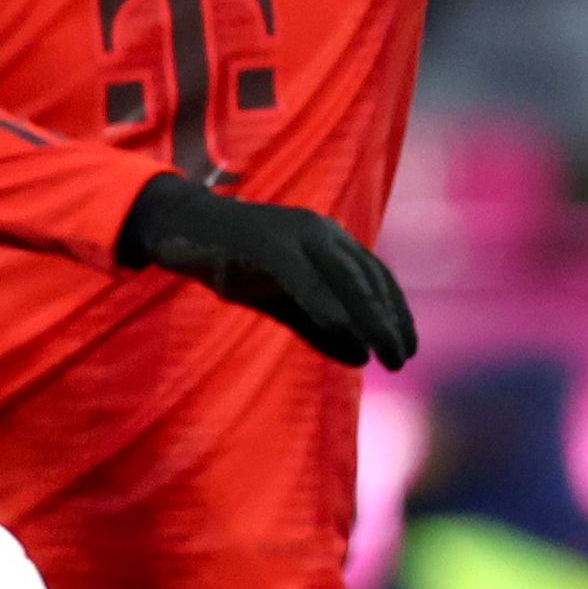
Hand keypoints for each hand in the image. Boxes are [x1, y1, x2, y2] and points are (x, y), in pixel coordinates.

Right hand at [115, 176, 420, 369]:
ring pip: (343, 277)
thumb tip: (361, 359)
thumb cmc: (231, 263)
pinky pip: (303, 275)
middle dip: (388, 320)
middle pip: (367, 279)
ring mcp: (295, 233)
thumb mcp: (280, 299)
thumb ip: (319, 326)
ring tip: (379, 350)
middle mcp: (322, 232)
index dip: (396, 313)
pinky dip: (323, 302)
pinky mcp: (267, 241)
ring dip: (366, 316)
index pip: (376, 278)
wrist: (180, 228)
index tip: (407, 348)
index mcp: (330, 241)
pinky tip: (340, 328)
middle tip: (401, 360)